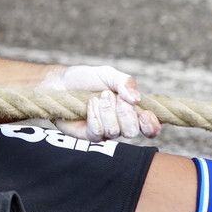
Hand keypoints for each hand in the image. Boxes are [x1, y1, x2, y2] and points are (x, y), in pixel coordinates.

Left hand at [37, 65, 160, 140]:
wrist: (60, 83)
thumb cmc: (86, 79)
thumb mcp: (108, 74)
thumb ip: (125, 83)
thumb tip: (137, 99)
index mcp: (131, 110)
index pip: (150, 127)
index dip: (151, 125)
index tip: (144, 114)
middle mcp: (120, 123)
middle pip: (133, 131)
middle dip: (124, 112)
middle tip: (109, 95)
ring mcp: (105, 131)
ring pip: (115, 131)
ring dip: (105, 110)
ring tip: (96, 98)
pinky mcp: (89, 136)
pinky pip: (98, 132)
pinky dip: (94, 116)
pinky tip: (88, 105)